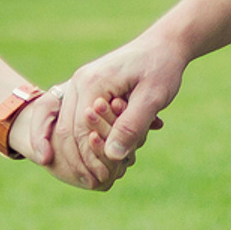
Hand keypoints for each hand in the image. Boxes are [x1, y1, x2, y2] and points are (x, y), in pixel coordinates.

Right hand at [51, 34, 185, 188]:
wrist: (163, 44)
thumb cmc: (162, 67)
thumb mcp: (153, 97)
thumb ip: (132, 125)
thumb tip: (113, 156)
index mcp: (91, 83)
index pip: (78, 130)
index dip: (88, 158)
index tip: (102, 181)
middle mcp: (78, 82)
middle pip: (66, 130)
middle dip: (78, 161)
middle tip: (96, 184)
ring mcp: (79, 85)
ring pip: (67, 127)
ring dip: (80, 153)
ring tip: (97, 177)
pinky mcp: (86, 91)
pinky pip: (76, 121)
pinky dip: (85, 141)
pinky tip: (98, 158)